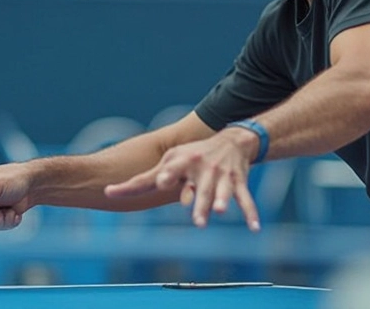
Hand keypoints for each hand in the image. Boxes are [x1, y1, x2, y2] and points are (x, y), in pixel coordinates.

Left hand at [104, 130, 260, 230]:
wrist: (233, 140)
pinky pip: (245, 200)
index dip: (165, 176)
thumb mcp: (173, 159)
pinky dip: (251, 214)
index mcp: (183, 161)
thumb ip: (151, 178)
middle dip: (197, 200)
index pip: (170, 171)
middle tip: (195, 216)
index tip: (161, 181)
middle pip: (199, 187)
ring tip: (220, 211)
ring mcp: (222, 176)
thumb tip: (115, 194)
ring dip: (221, 201)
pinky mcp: (238, 182)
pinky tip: (254, 228)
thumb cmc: (193, 154)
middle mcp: (203, 168)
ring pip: (222, 192)